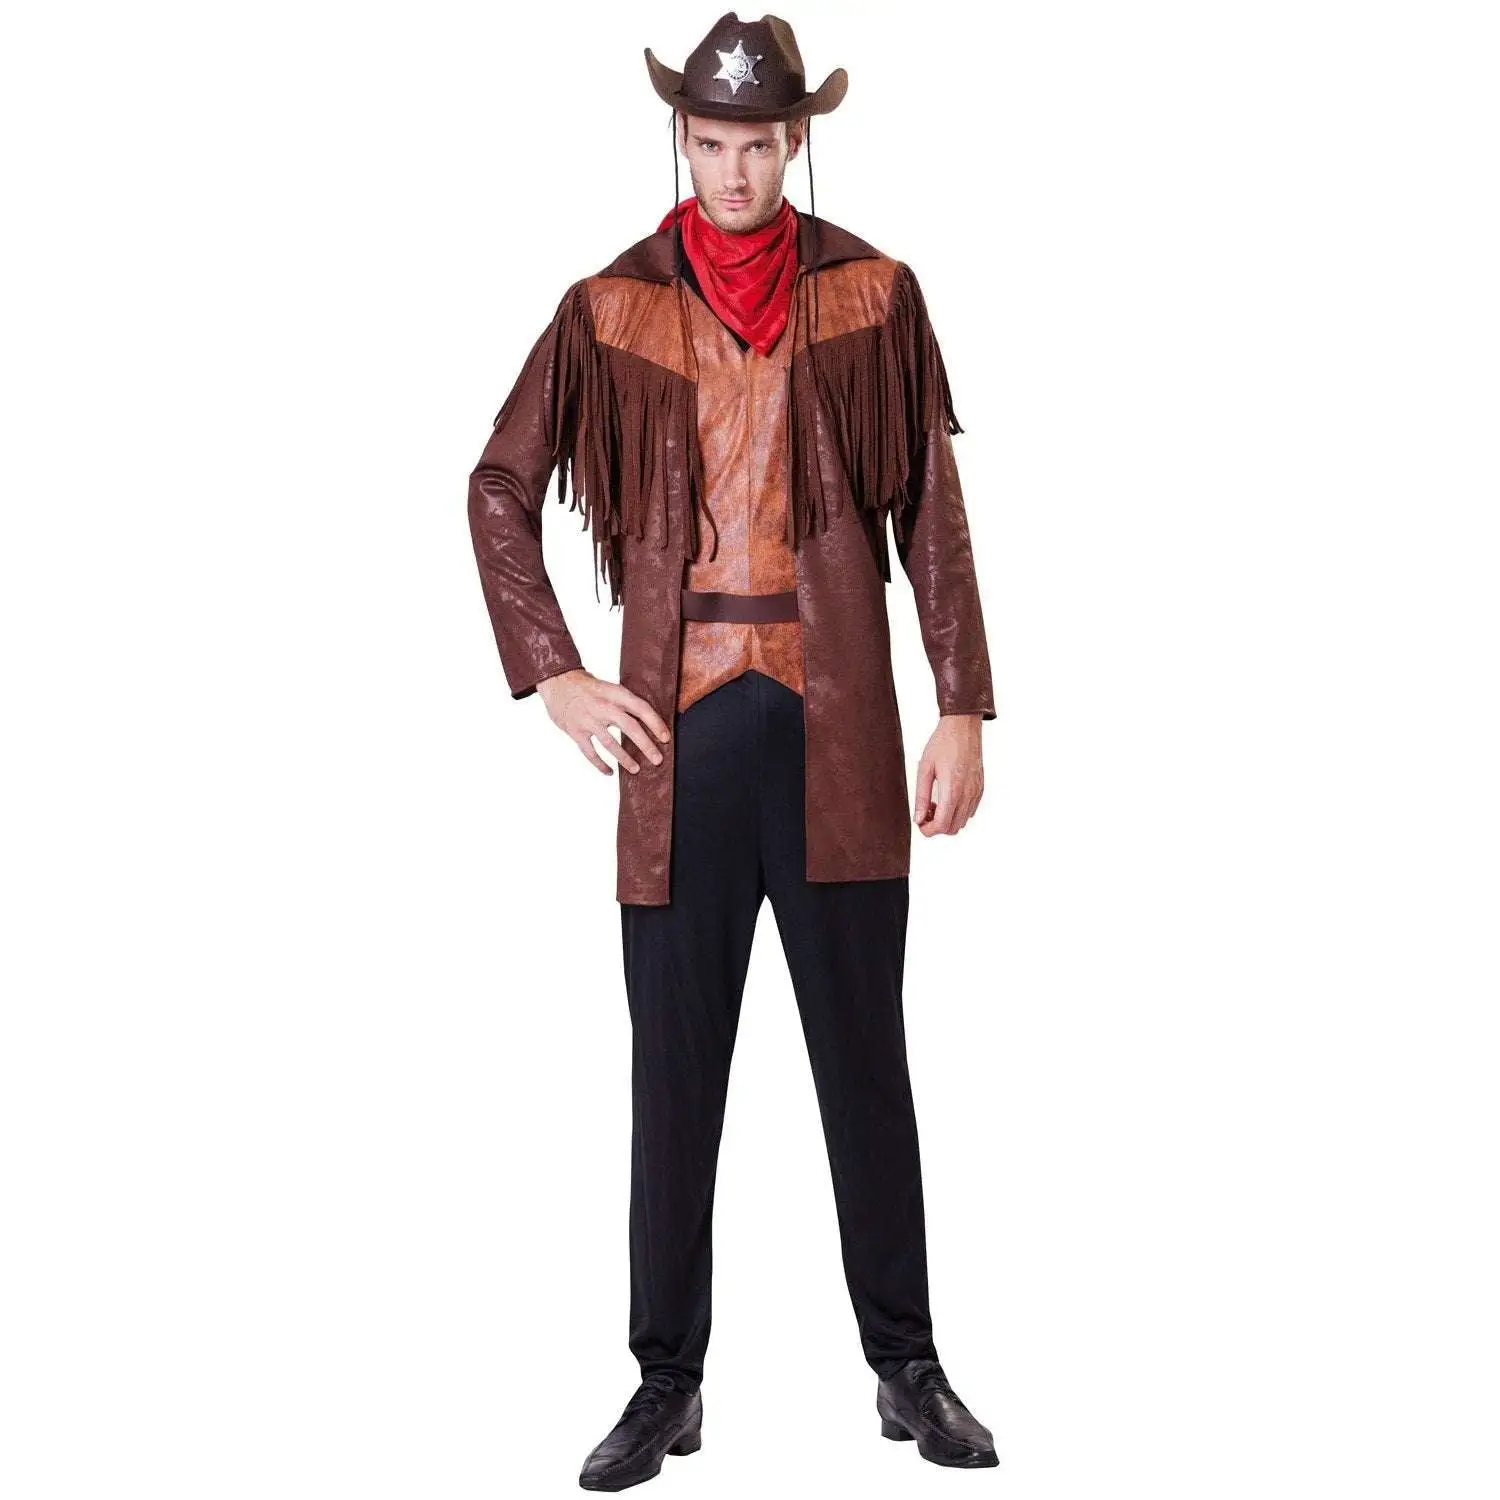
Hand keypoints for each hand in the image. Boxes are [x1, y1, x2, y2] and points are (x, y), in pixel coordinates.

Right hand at [535, 668, 671, 775]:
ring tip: (636, 769)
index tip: (665, 738)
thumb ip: (624, 702)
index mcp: (614, 693)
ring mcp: (588, 719)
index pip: (640, 708)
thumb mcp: (608, 687)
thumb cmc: (587, 686)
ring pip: (610, 743)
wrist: (557, 682)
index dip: (655, 723)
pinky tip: (609, 772)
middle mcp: (603, 706)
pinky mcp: (575, 731)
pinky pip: (590, 752)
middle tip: (657, 759)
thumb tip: (648, 721)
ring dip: (625, 759)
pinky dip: (600, 764)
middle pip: (629, 727)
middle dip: (645, 745)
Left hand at [913, 714, 984, 835]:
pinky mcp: (980, 788)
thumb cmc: (942, 743)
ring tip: (936, 801)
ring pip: (962, 822)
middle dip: (936, 826)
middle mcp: (968, 794)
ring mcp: (976, 792)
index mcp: (952, 790)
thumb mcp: (924, 768)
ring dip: (947, 819)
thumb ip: (921, 796)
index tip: (919, 821)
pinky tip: (947, 797)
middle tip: (926, 809)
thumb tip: (918, 818)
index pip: (942, 825)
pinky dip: (957, 812)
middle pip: (952, 828)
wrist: (963, 727)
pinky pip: (970, 811)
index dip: (928, 830)